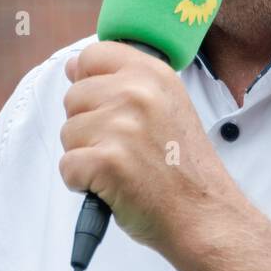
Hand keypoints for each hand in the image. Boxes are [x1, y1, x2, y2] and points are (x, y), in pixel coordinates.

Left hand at [60, 41, 237, 254]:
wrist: (204, 214)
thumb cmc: (182, 166)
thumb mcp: (166, 105)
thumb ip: (121, 81)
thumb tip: (72, 67)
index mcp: (152, 73)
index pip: (92, 55)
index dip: (89, 82)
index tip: (108, 108)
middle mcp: (137, 93)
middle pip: (73, 97)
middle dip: (88, 126)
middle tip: (125, 148)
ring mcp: (121, 127)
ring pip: (67, 133)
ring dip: (86, 155)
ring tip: (123, 167)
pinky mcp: (107, 162)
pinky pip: (67, 166)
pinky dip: (82, 182)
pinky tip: (113, 185)